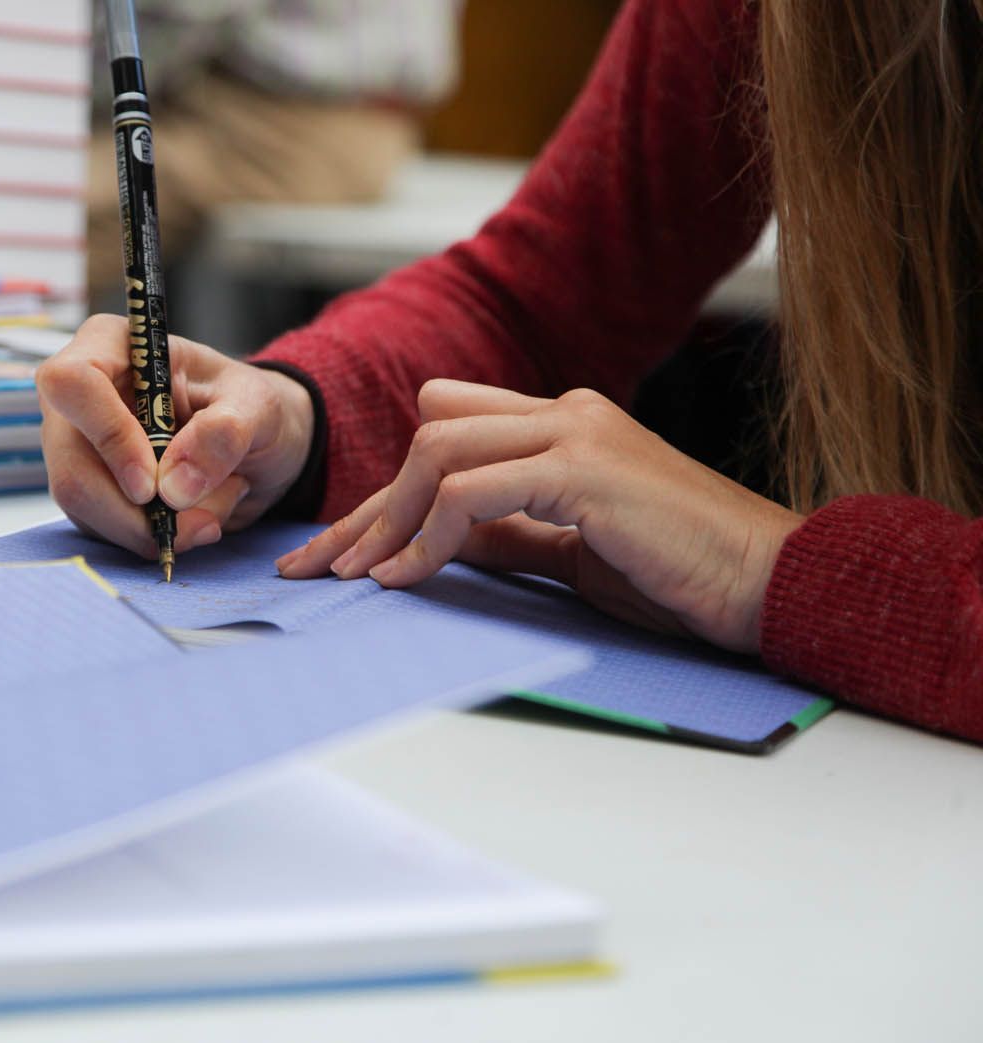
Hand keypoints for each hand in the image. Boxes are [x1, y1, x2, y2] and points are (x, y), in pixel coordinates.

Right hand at [37, 314, 314, 556]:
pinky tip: (192, 521)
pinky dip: (151, 536)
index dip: (108, 437)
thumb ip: (224, 434)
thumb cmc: (249, 407)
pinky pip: (102, 528)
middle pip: (71, 465)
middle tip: (199, 525)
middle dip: (134, 511)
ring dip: (151, 528)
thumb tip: (172, 487)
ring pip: (84, 506)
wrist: (254, 447)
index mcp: (112, 347)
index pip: (74, 384)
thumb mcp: (258, 408)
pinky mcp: (89, 490)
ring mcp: (78, 447)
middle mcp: (80, 396)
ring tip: (211, 515)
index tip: (152, 485)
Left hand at [277, 380, 804, 651]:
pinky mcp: (583, 469)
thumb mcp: (569, 552)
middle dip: (366, 504)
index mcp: (562, 425)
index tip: (340, 548)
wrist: (770, 584)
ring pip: (439, 449)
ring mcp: (575, 433)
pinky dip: (427, 533)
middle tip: (317, 563)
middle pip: (429, 436)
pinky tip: (403, 575)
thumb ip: (505, 533)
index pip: (447, 431)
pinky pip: (472, 490)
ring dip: (386, 516)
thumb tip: (429, 544)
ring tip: (355, 574)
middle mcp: (563, 413)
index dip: (388, 490)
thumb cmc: (678, 575)